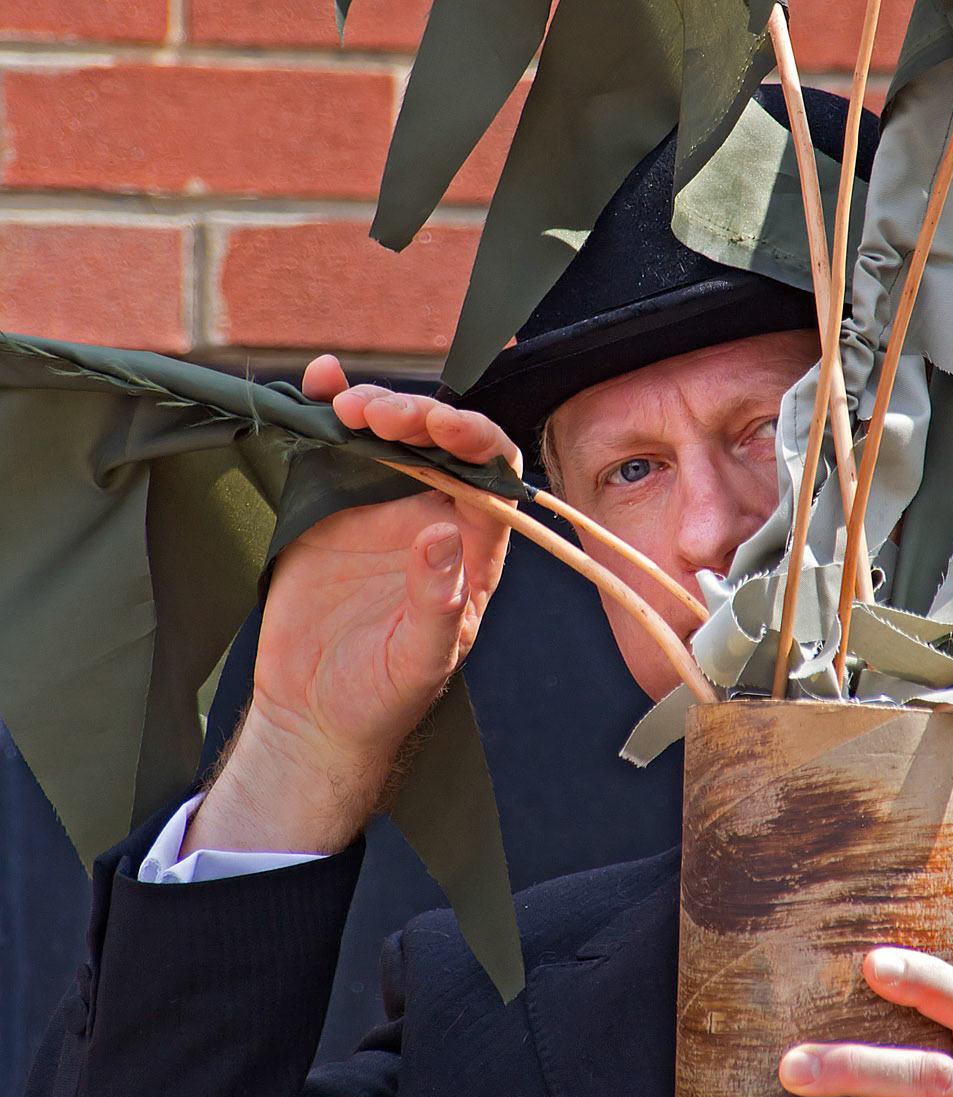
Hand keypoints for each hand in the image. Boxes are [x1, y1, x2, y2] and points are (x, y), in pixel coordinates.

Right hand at [187, 356, 520, 855]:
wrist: (317, 716)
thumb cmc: (384, 697)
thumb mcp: (420, 659)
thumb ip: (437, 600)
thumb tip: (445, 533)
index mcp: (474, 550)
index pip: (492, 475)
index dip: (474, 440)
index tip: (441, 426)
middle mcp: (433, 517)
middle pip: (440, 442)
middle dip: (417, 414)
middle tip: (382, 415)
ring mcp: (380, 508)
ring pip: (390, 435)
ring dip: (374, 405)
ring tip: (348, 404)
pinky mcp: (330, 507)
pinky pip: (335, 446)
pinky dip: (328, 407)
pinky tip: (319, 381)